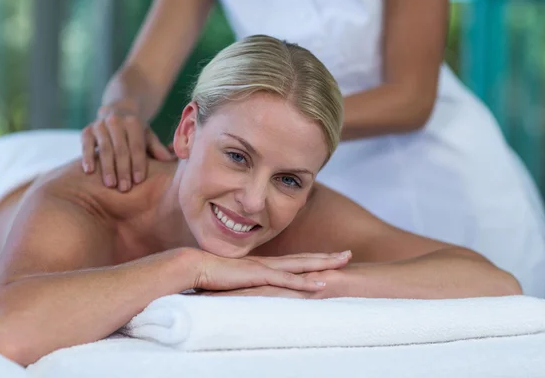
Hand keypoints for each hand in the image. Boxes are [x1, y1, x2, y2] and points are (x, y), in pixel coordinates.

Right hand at [81, 107, 173, 191]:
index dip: (138, 163)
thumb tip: (169, 160)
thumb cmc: (135, 131)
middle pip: (121, 149)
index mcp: (133, 122)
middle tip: (124, 188)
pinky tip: (88, 171)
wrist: (115, 111)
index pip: (137, 146)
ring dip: (107, 167)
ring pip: (104, 148)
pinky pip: (85, 144)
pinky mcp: (86, 130)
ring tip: (110, 184)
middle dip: (123, 170)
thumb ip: (157, 148)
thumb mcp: (147, 136)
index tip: (139, 180)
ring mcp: (100, 125)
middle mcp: (116, 121)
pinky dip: (87, 157)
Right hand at [196, 269, 344, 298]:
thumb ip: (246, 284)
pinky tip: (320, 284)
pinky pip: (286, 280)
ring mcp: (265, 268)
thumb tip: (251, 290)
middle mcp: (269, 263)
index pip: (294, 260)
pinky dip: (304, 282)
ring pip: (301, 266)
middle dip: (327, 257)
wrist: (196, 267)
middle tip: (348, 254)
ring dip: (323, 264)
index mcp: (264, 265)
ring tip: (343, 263)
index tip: (330, 257)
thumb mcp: (234, 280)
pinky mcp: (259, 277)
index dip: (313, 258)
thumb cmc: (211, 275)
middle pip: (304, 259)